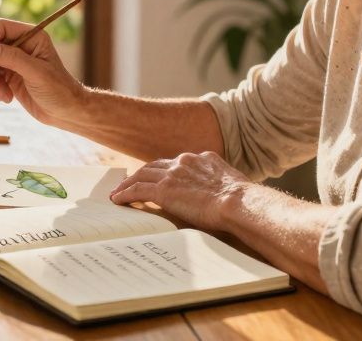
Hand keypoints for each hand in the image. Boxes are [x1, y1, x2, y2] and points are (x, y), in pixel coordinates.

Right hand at [0, 18, 83, 125]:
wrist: (67, 112)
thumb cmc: (59, 90)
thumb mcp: (36, 73)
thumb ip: (13, 58)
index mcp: (33, 37)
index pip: (2, 28)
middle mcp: (22, 46)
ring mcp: (16, 62)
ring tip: (3, 96)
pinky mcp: (12, 77)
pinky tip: (7, 98)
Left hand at [109, 151, 250, 231]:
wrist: (239, 203)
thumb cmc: (243, 203)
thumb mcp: (232, 186)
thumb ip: (220, 187)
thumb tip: (220, 200)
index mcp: (204, 158)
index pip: (178, 163)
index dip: (165, 171)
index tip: (159, 177)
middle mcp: (186, 161)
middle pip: (156, 165)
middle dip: (142, 173)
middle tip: (131, 181)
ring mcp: (173, 173)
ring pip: (142, 175)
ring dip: (128, 183)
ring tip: (118, 192)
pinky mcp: (164, 189)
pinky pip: (138, 189)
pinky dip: (126, 193)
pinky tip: (118, 200)